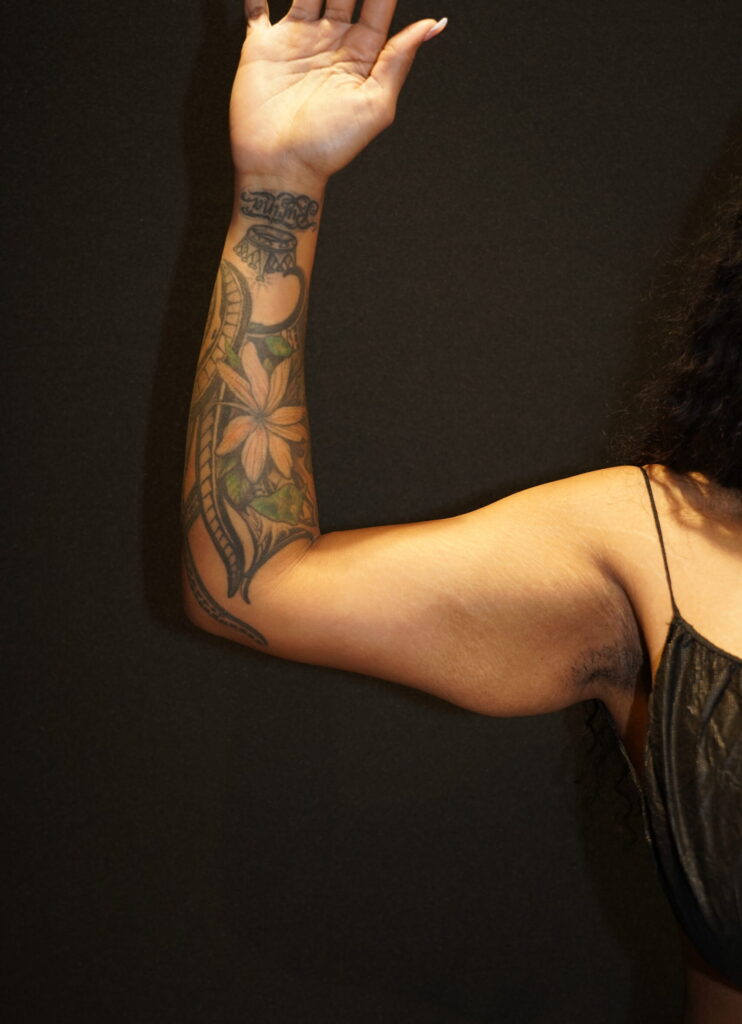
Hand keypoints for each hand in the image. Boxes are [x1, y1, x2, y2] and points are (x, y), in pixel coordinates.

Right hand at [231, 1, 446, 187]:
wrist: (281, 167)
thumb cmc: (330, 145)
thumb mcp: (375, 104)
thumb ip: (399, 59)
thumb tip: (435, 23)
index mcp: (361, 55)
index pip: (378, 5)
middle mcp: (330, 42)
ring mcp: (296, 40)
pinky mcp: (262, 47)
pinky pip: (257, 8)